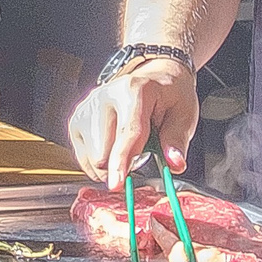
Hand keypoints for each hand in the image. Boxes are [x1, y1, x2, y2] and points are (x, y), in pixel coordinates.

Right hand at [67, 57, 197, 183]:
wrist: (154, 77)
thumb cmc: (169, 96)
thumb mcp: (184, 114)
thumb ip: (177, 139)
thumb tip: (174, 163)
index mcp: (134, 90)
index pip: (126, 132)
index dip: (121, 162)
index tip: (117, 184)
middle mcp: (104, 96)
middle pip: (102, 151)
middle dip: (122, 165)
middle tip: (142, 154)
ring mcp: (87, 108)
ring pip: (91, 158)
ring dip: (111, 164)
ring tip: (129, 147)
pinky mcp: (77, 120)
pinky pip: (83, 158)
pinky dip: (100, 161)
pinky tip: (114, 147)